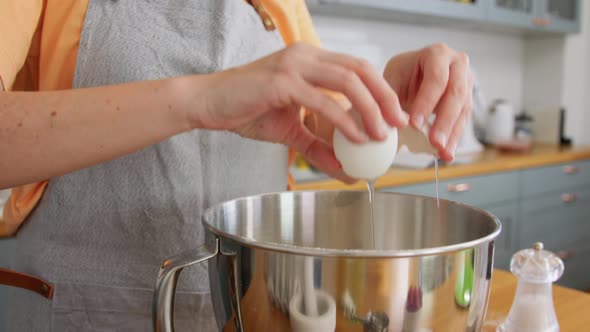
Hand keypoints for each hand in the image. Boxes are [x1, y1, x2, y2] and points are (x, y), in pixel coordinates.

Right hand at [189, 42, 408, 181]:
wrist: (208, 104)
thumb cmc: (246, 110)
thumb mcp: (290, 131)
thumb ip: (317, 146)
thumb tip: (344, 169)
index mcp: (310, 60)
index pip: (357, 68)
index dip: (381, 90)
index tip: (396, 115)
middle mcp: (305, 56)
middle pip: (360, 69)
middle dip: (386, 96)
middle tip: (400, 123)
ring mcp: (294, 66)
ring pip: (347, 81)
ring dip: (370, 108)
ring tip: (382, 134)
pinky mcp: (282, 82)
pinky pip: (323, 101)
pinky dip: (344, 120)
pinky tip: (356, 137)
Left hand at [383, 43, 472, 160]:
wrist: (412, 77)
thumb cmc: (401, 76)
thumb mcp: (392, 81)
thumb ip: (391, 100)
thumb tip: (389, 128)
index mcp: (437, 54)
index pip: (436, 78)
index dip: (427, 101)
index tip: (414, 123)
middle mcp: (458, 65)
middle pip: (456, 94)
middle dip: (444, 121)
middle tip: (433, 142)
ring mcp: (467, 82)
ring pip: (463, 110)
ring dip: (451, 134)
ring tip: (441, 152)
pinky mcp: (467, 101)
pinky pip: (463, 121)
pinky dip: (453, 139)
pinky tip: (446, 154)